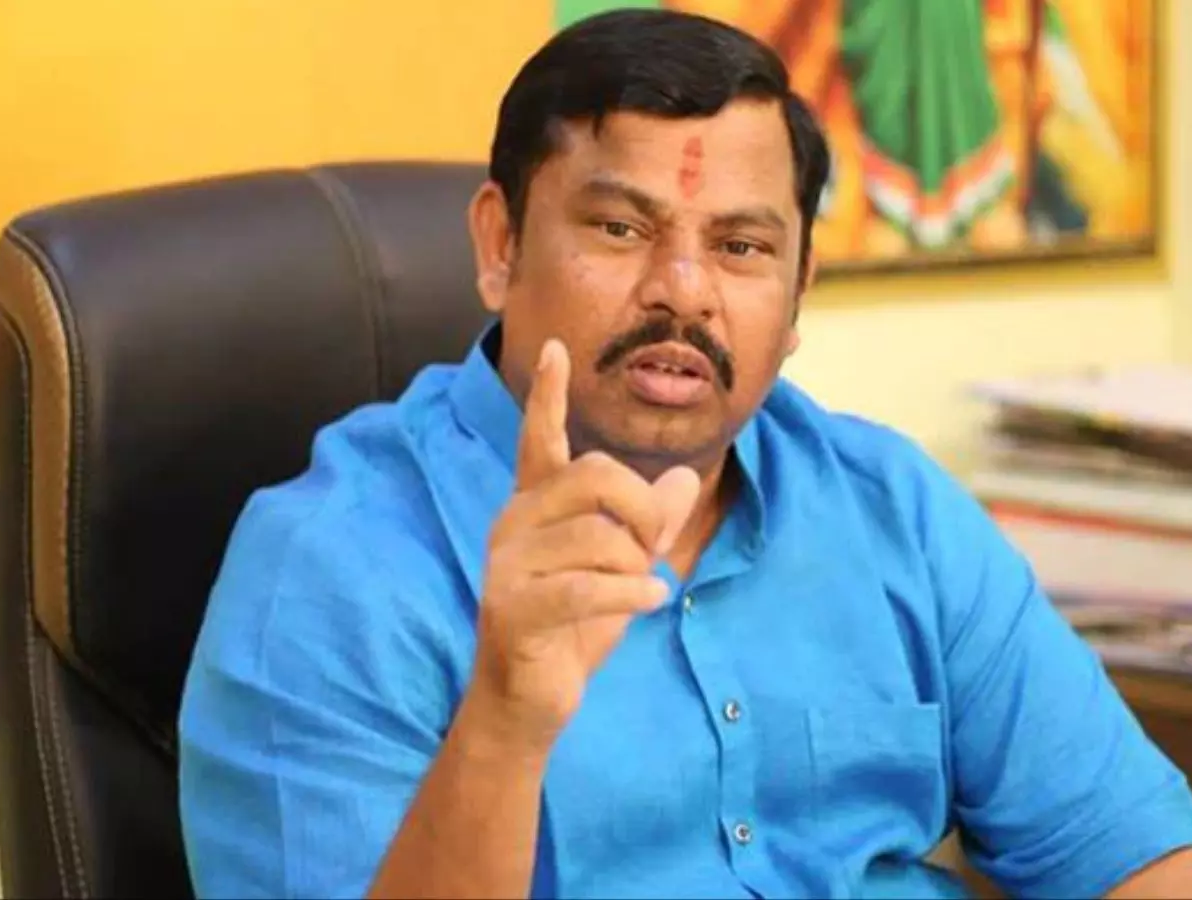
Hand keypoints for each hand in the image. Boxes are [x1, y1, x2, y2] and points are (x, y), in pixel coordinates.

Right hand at [464, 339, 700, 753]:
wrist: (527, 703)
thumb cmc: (571, 631)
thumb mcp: (619, 571)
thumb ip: (648, 525)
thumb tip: (684, 478)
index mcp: (534, 508)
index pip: (539, 440)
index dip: (548, 396)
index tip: (555, 348)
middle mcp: (514, 524)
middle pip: (596, 477)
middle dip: (643, 511)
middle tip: (653, 550)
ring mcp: (508, 565)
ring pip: (600, 537)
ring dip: (636, 567)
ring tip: (638, 592)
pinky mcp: (514, 609)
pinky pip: (590, 587)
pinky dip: (631, 595)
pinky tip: (649, 603)